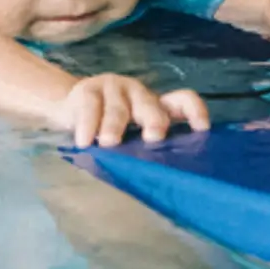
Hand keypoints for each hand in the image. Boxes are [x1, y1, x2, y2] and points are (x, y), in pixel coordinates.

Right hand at [60, 74, 209, 147]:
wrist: (67, 106)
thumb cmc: (106, 129)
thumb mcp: (129, 137)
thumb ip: (143, 148)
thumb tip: (162, 180)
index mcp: (155, 105)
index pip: (182, 100)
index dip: (194, 111)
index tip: (202, 129)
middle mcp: (138, 94)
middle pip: (151, 105)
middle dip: (154, 121)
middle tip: (153, 139)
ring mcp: (113, 89)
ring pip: (118, 108)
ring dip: (114, 126)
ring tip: (108, 143)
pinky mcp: (88, 90)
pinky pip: (90, 107)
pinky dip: (87, 125)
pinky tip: (84, 141)